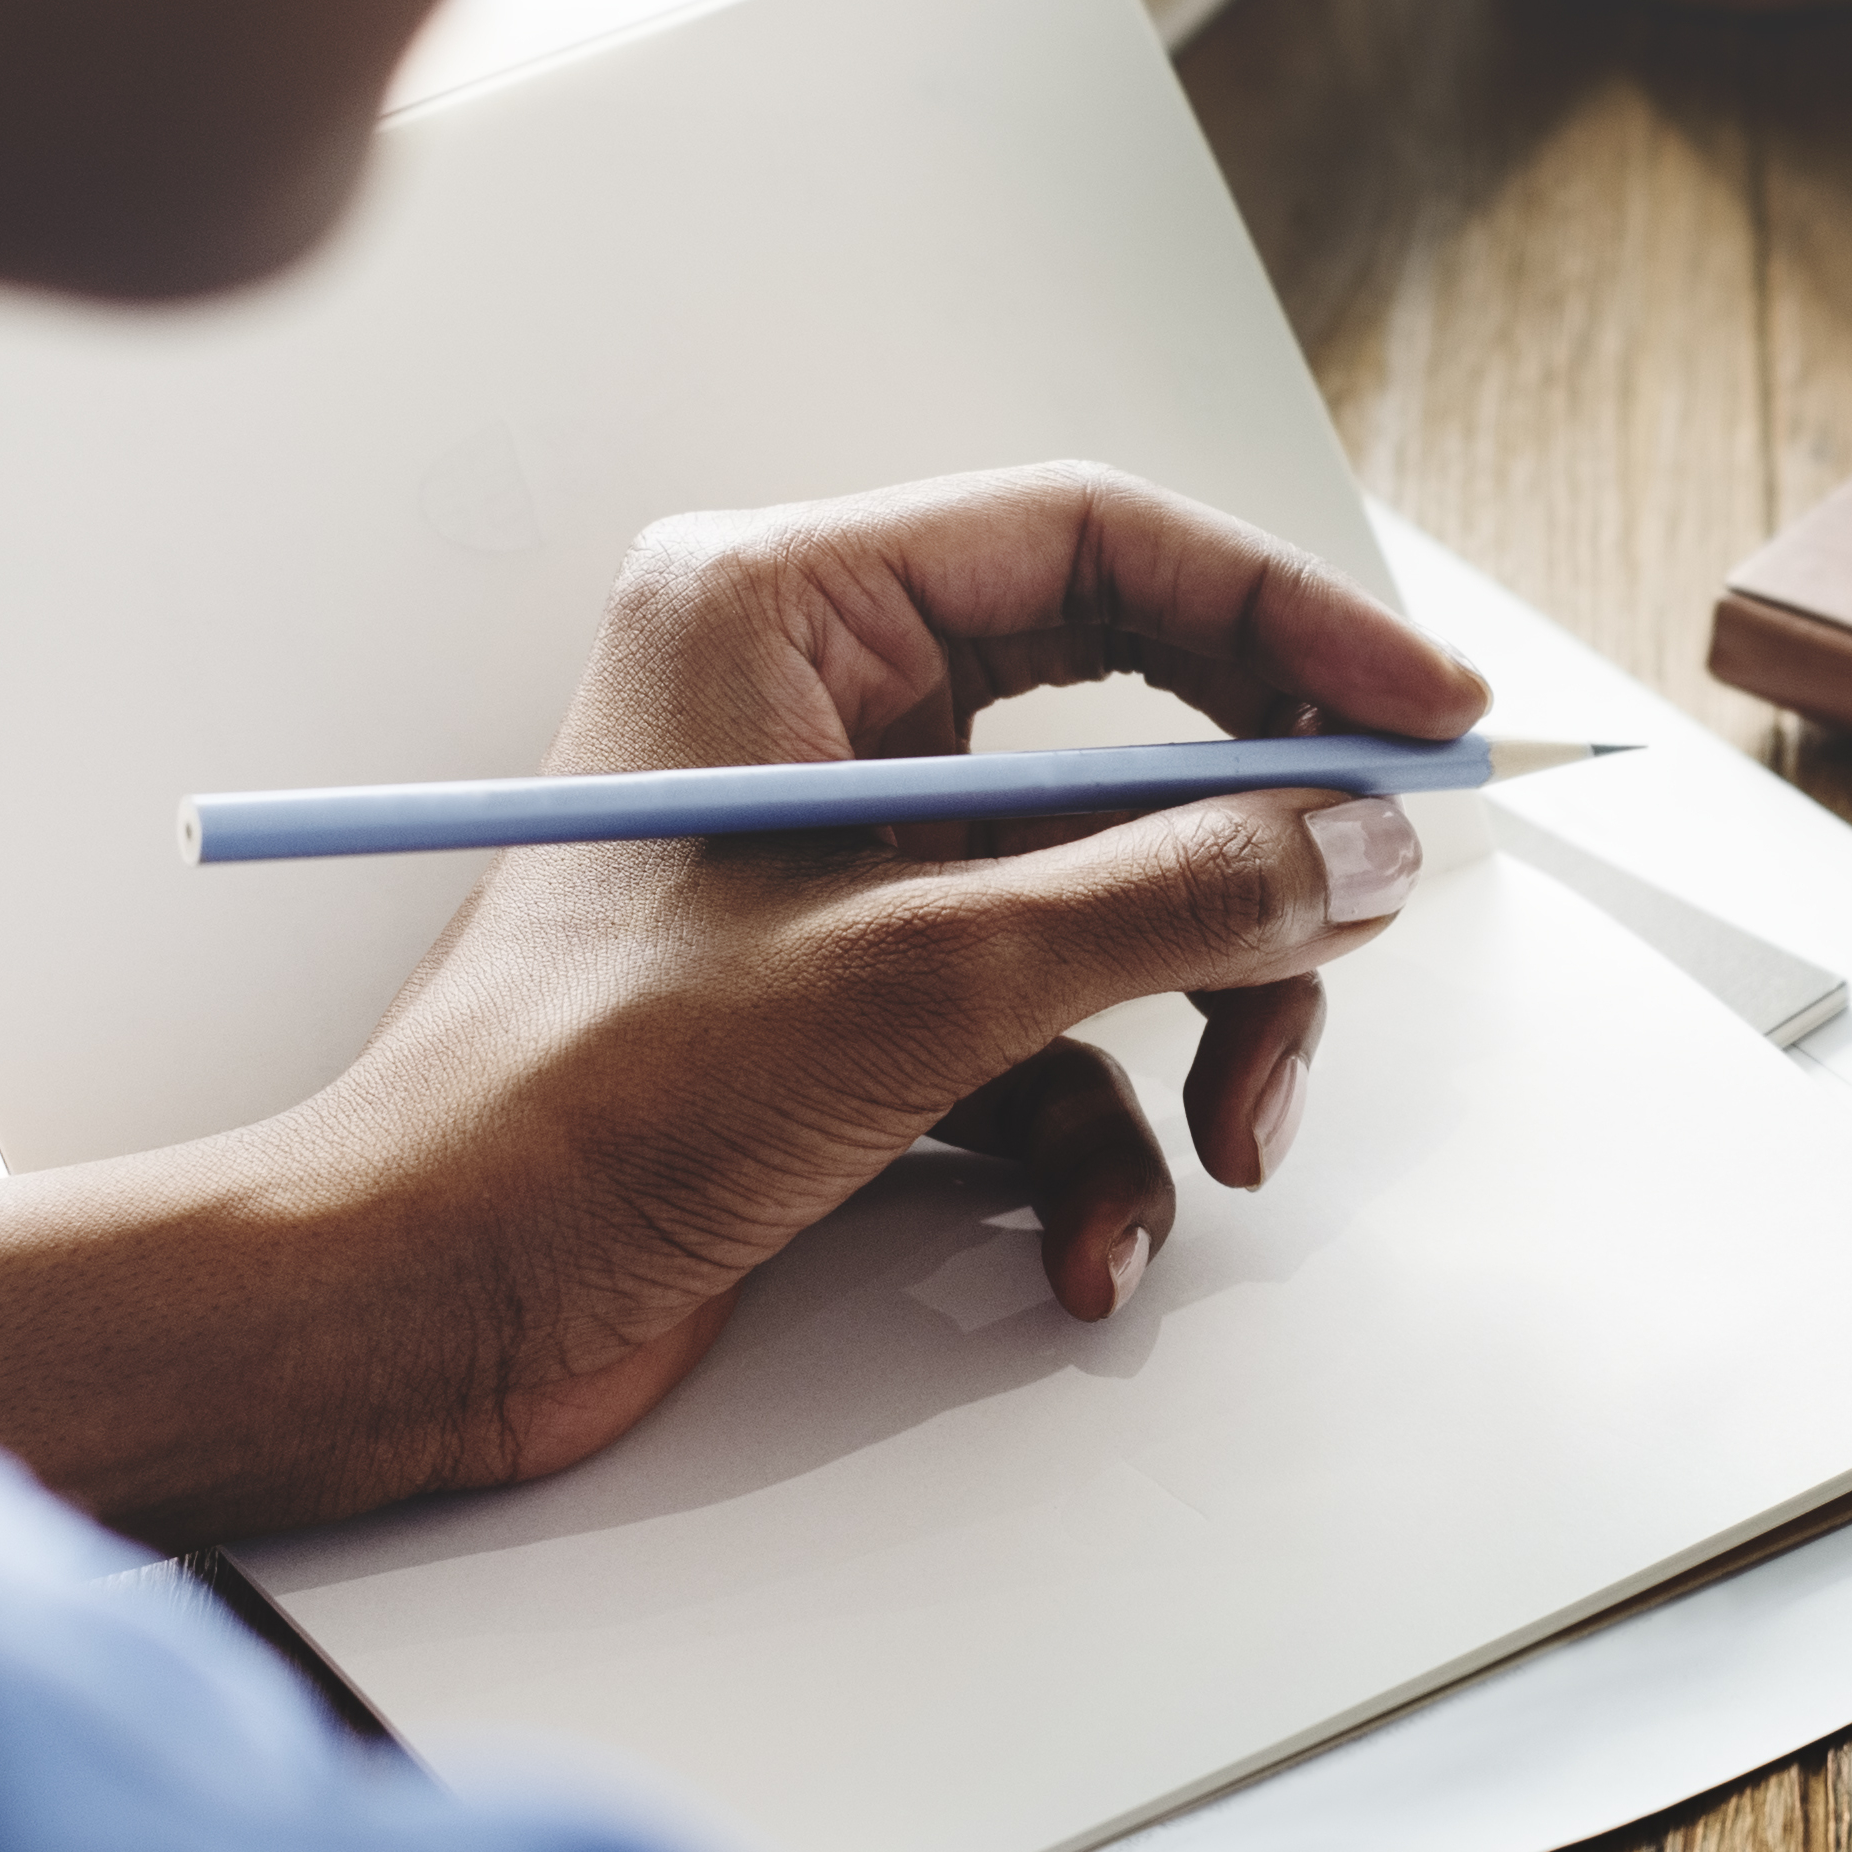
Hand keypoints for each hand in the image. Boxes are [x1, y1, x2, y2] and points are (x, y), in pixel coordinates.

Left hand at [257, 464, 1482, 1498]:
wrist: (421, 1307)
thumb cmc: (580, 1105)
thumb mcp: (927, 978)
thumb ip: (1173, 895)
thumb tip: (1361, 847)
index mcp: (780, 612)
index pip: (1099, 544)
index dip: (1289, 624)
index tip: (1430, 719)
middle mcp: (810, 711)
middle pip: (1131, 732)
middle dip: (1249, 869)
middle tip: (1359, 930)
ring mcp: (835, 864)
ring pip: (1110, 900)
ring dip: (1193, 1034)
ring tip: (1224, 1144)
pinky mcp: (847, 1004)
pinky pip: (1044, 1035)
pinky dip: (1091, 1146)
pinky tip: (1083, 1250)